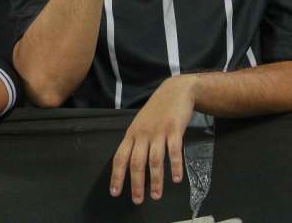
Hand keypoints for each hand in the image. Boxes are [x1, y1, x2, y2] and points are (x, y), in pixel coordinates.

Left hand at [110, 75, 195, 203]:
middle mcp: (142, 134)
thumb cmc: (157, 111)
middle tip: (137, 200)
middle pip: (136, 162)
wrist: (175, 91)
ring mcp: (158, 132)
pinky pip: (173, 151)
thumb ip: (136, 142)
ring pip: (154, 159)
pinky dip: (175, 166)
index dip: (117, 175)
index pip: (120, 157)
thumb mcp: (141, 124)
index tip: (115, 192)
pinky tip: (176, 179)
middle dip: (136, 183)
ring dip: (156, 180)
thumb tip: (130, 165)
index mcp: (132, 134)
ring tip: (156, 195)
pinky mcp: (174, 129)